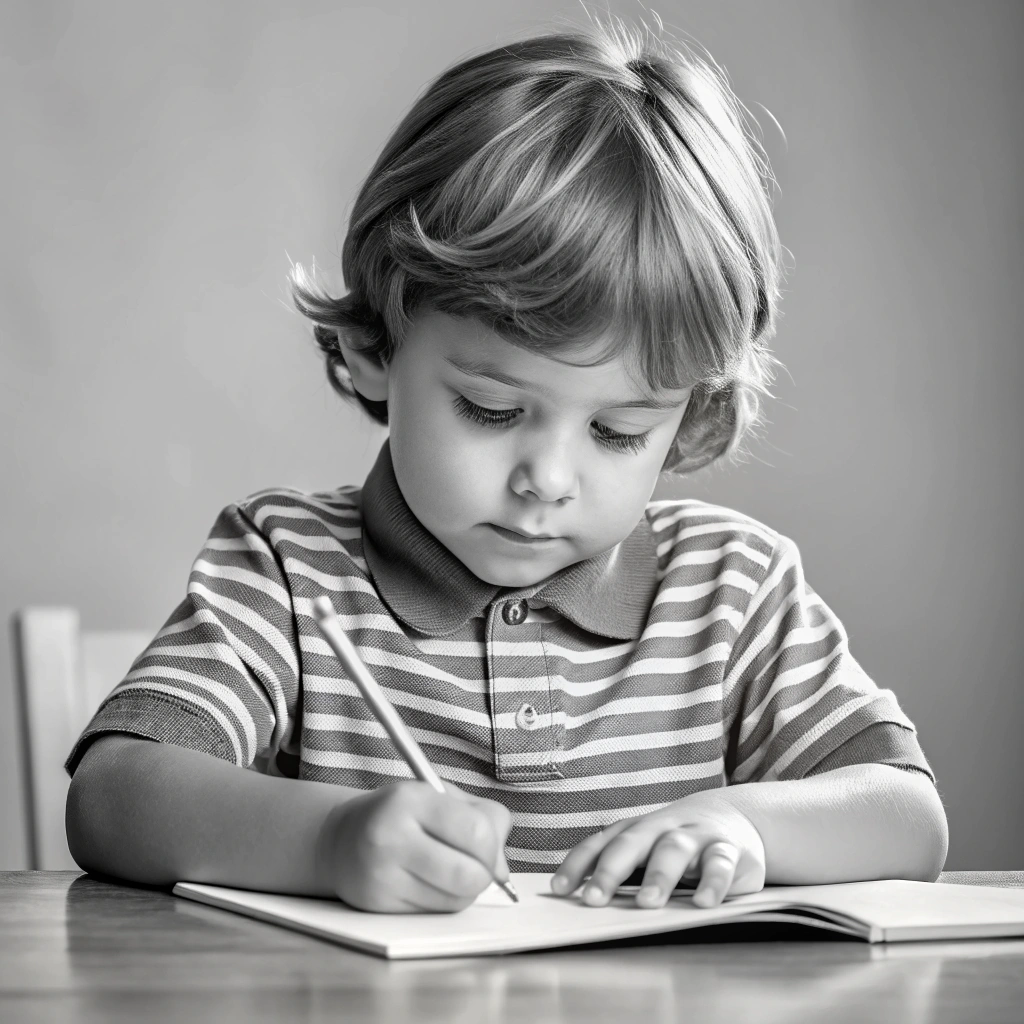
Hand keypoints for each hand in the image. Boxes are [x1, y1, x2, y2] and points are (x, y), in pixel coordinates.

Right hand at [317, 781, 512, 912]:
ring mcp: (382, 873)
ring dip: (465, 891)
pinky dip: (443, 902)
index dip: (493, 846)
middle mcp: (392, 835)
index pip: (477, 832)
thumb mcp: (439, 796)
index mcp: (412, 799)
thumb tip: (503, 870)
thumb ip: (482, 818)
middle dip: (484, 875)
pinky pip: (433, 913)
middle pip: (469, 875)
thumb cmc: (401, 814)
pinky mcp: (377, 903)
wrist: (341, 839)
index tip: (488, 846)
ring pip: (455, 900)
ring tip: (450, 870)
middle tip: (477, 866)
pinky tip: (429, 882)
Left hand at [550, 790, 765, 908]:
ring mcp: (694, 835)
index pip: (600, 844)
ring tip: (647, 902)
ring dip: (659, 875)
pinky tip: (703, 902)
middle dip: (610, 871)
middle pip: (631, 844)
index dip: (578, 865)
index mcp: (635, 830)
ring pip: (673, 849)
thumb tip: (583, 900)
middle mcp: (660, 828)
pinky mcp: (727, 848)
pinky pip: (720, 863)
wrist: (733, 817)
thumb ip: (622, 869)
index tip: (559, 889)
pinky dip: (713, 882)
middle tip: (594, 899)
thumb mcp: (646, 848)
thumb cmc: (676, 841)